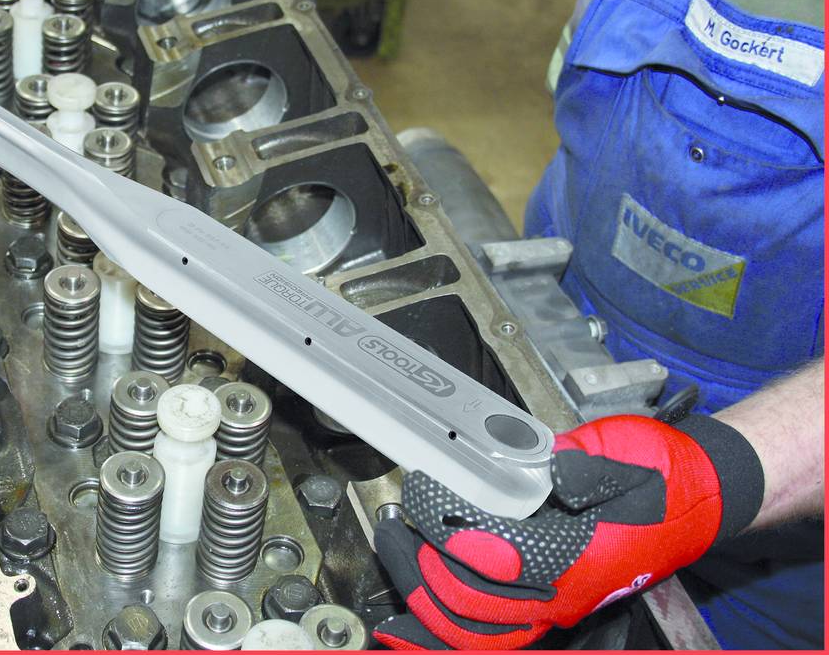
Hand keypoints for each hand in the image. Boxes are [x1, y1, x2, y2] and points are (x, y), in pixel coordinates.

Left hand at [373, 414, 763, 648]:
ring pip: (473, 631)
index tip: (419, 488)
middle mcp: (562, 593)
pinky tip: (404, 625)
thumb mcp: (626, 454)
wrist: (700, 499)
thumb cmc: (666, 474)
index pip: (493, 551)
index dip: (446, 521)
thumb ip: (580, 464)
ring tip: (392, 557)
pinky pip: (487, 638)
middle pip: (469, 600)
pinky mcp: (545, 608)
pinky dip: (441, 636)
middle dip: (418, 563)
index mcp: (579, 555)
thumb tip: (547, 468)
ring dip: (421, 599)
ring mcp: (553, 607)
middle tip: (391, 525)